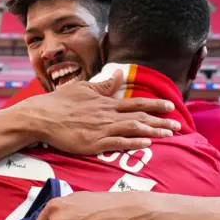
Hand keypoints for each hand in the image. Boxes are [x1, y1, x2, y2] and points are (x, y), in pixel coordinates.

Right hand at [20, 70, 180, 154]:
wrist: (41, 117)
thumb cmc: (59, 103)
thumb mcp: (83, 88)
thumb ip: (104, 85)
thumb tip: (119, 75)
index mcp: (106, 103)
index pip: (136, 103)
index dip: (155, 105)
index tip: (171, 106)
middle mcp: (107, 115)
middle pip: (140, 117)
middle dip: (161, 121)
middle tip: (179, 125)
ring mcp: (101, 130)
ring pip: (133, 130)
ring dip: (153, 132)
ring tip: (170, 134)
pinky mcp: (93, 144)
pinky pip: (118, 143)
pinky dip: (133, 143)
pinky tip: (147, 143)